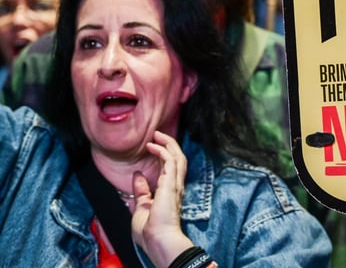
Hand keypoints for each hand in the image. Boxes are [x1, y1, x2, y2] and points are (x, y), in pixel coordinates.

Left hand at [131, 131, 192, 267]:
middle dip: (169, 145)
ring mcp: (175, 184)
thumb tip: (137, 176)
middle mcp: (175, 186)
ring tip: (157, 135)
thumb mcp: (141, 207)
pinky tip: (153, 147)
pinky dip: (163, 151)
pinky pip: (171, 161)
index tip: (152, 148)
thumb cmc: (150, 231)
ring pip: (178, 157)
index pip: (171, 168)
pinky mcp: (171, 184)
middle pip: (178, 159)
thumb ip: (141, 191)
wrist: (158, 240)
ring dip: (168, 144)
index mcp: (170, 192)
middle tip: (157, 135)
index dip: (163, 155)